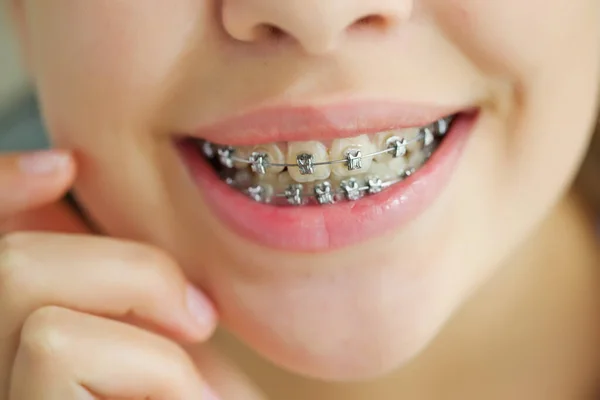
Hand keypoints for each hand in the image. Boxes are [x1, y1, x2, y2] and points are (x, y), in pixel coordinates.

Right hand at [0, 150, 222, 398]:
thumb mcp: (161, 335)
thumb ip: (111, 279)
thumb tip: (59, 171)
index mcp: (27, 337)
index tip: (61, 163)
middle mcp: (4, 361)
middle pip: (10, 257)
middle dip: (124, 264)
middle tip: (197, 316)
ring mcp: (7, 386)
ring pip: (26, 286)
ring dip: (141, 312)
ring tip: (192, 381)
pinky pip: (58, 345)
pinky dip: (148, 363)